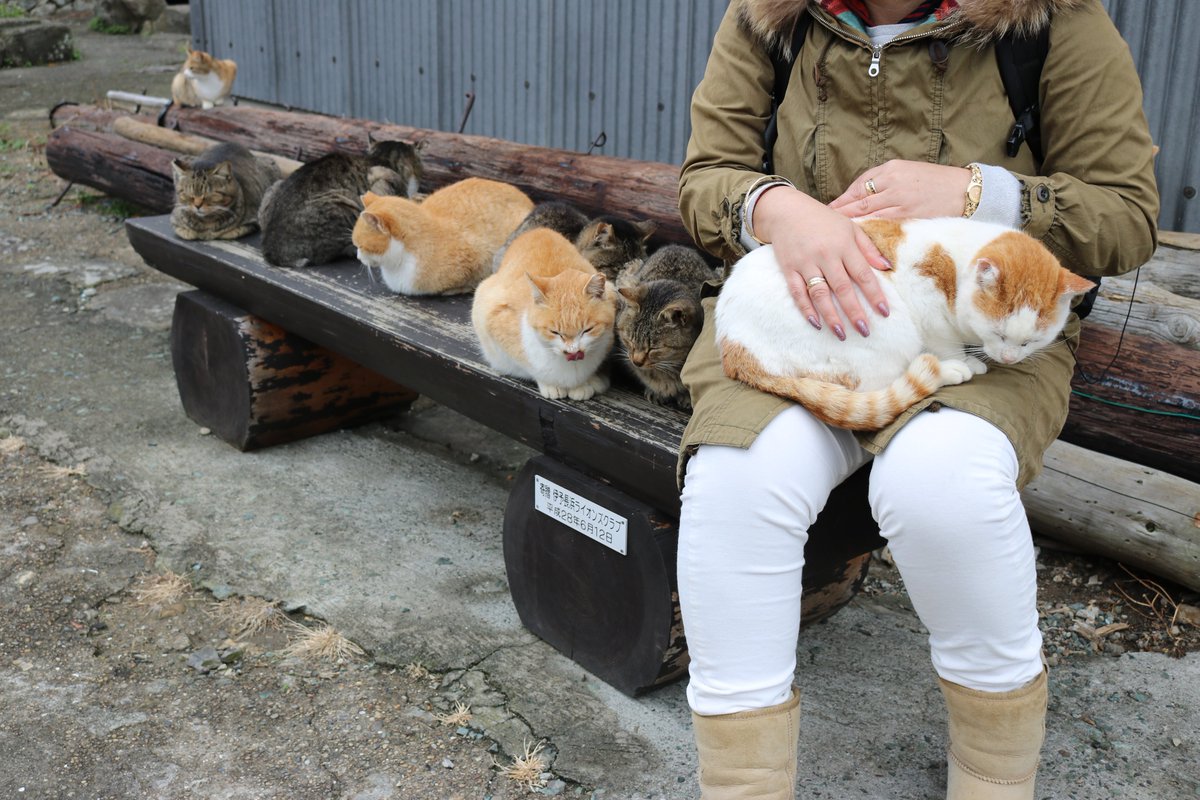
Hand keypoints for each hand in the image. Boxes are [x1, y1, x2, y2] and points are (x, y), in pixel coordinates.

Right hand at [752, 184, 891, 339]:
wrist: (785, 210)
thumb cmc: (822, 220)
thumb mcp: (849, 227)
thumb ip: (868, 247)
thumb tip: (887, 267)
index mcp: (843, 244)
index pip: (863, 274)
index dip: (874, 294)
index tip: (884, 312)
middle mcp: (825, 255)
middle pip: (843, 288)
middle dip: (855, 311)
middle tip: (865, 331)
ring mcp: (805, 263)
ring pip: (820, 294)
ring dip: (831, 315)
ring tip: (841, 334)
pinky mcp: (789, 269)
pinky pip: (798, 292)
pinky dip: (806, 309)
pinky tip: (815, 323)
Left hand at [829, 160, 972, 219]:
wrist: (964, 190)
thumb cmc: (935, 181)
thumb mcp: (907, 171)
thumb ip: (884, 181)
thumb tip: (861, 196)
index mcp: (891, 169)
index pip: (859, 185)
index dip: (843, 199)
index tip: (829, 209)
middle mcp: (892, 183)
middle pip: (858, 200)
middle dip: (839, 212)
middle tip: (822, 223)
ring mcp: (899, 200)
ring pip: (867, 213)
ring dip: (849, 224)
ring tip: (833, 233)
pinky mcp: (907, 215)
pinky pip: (882, 223)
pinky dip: (868, 230)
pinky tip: (857, 239)